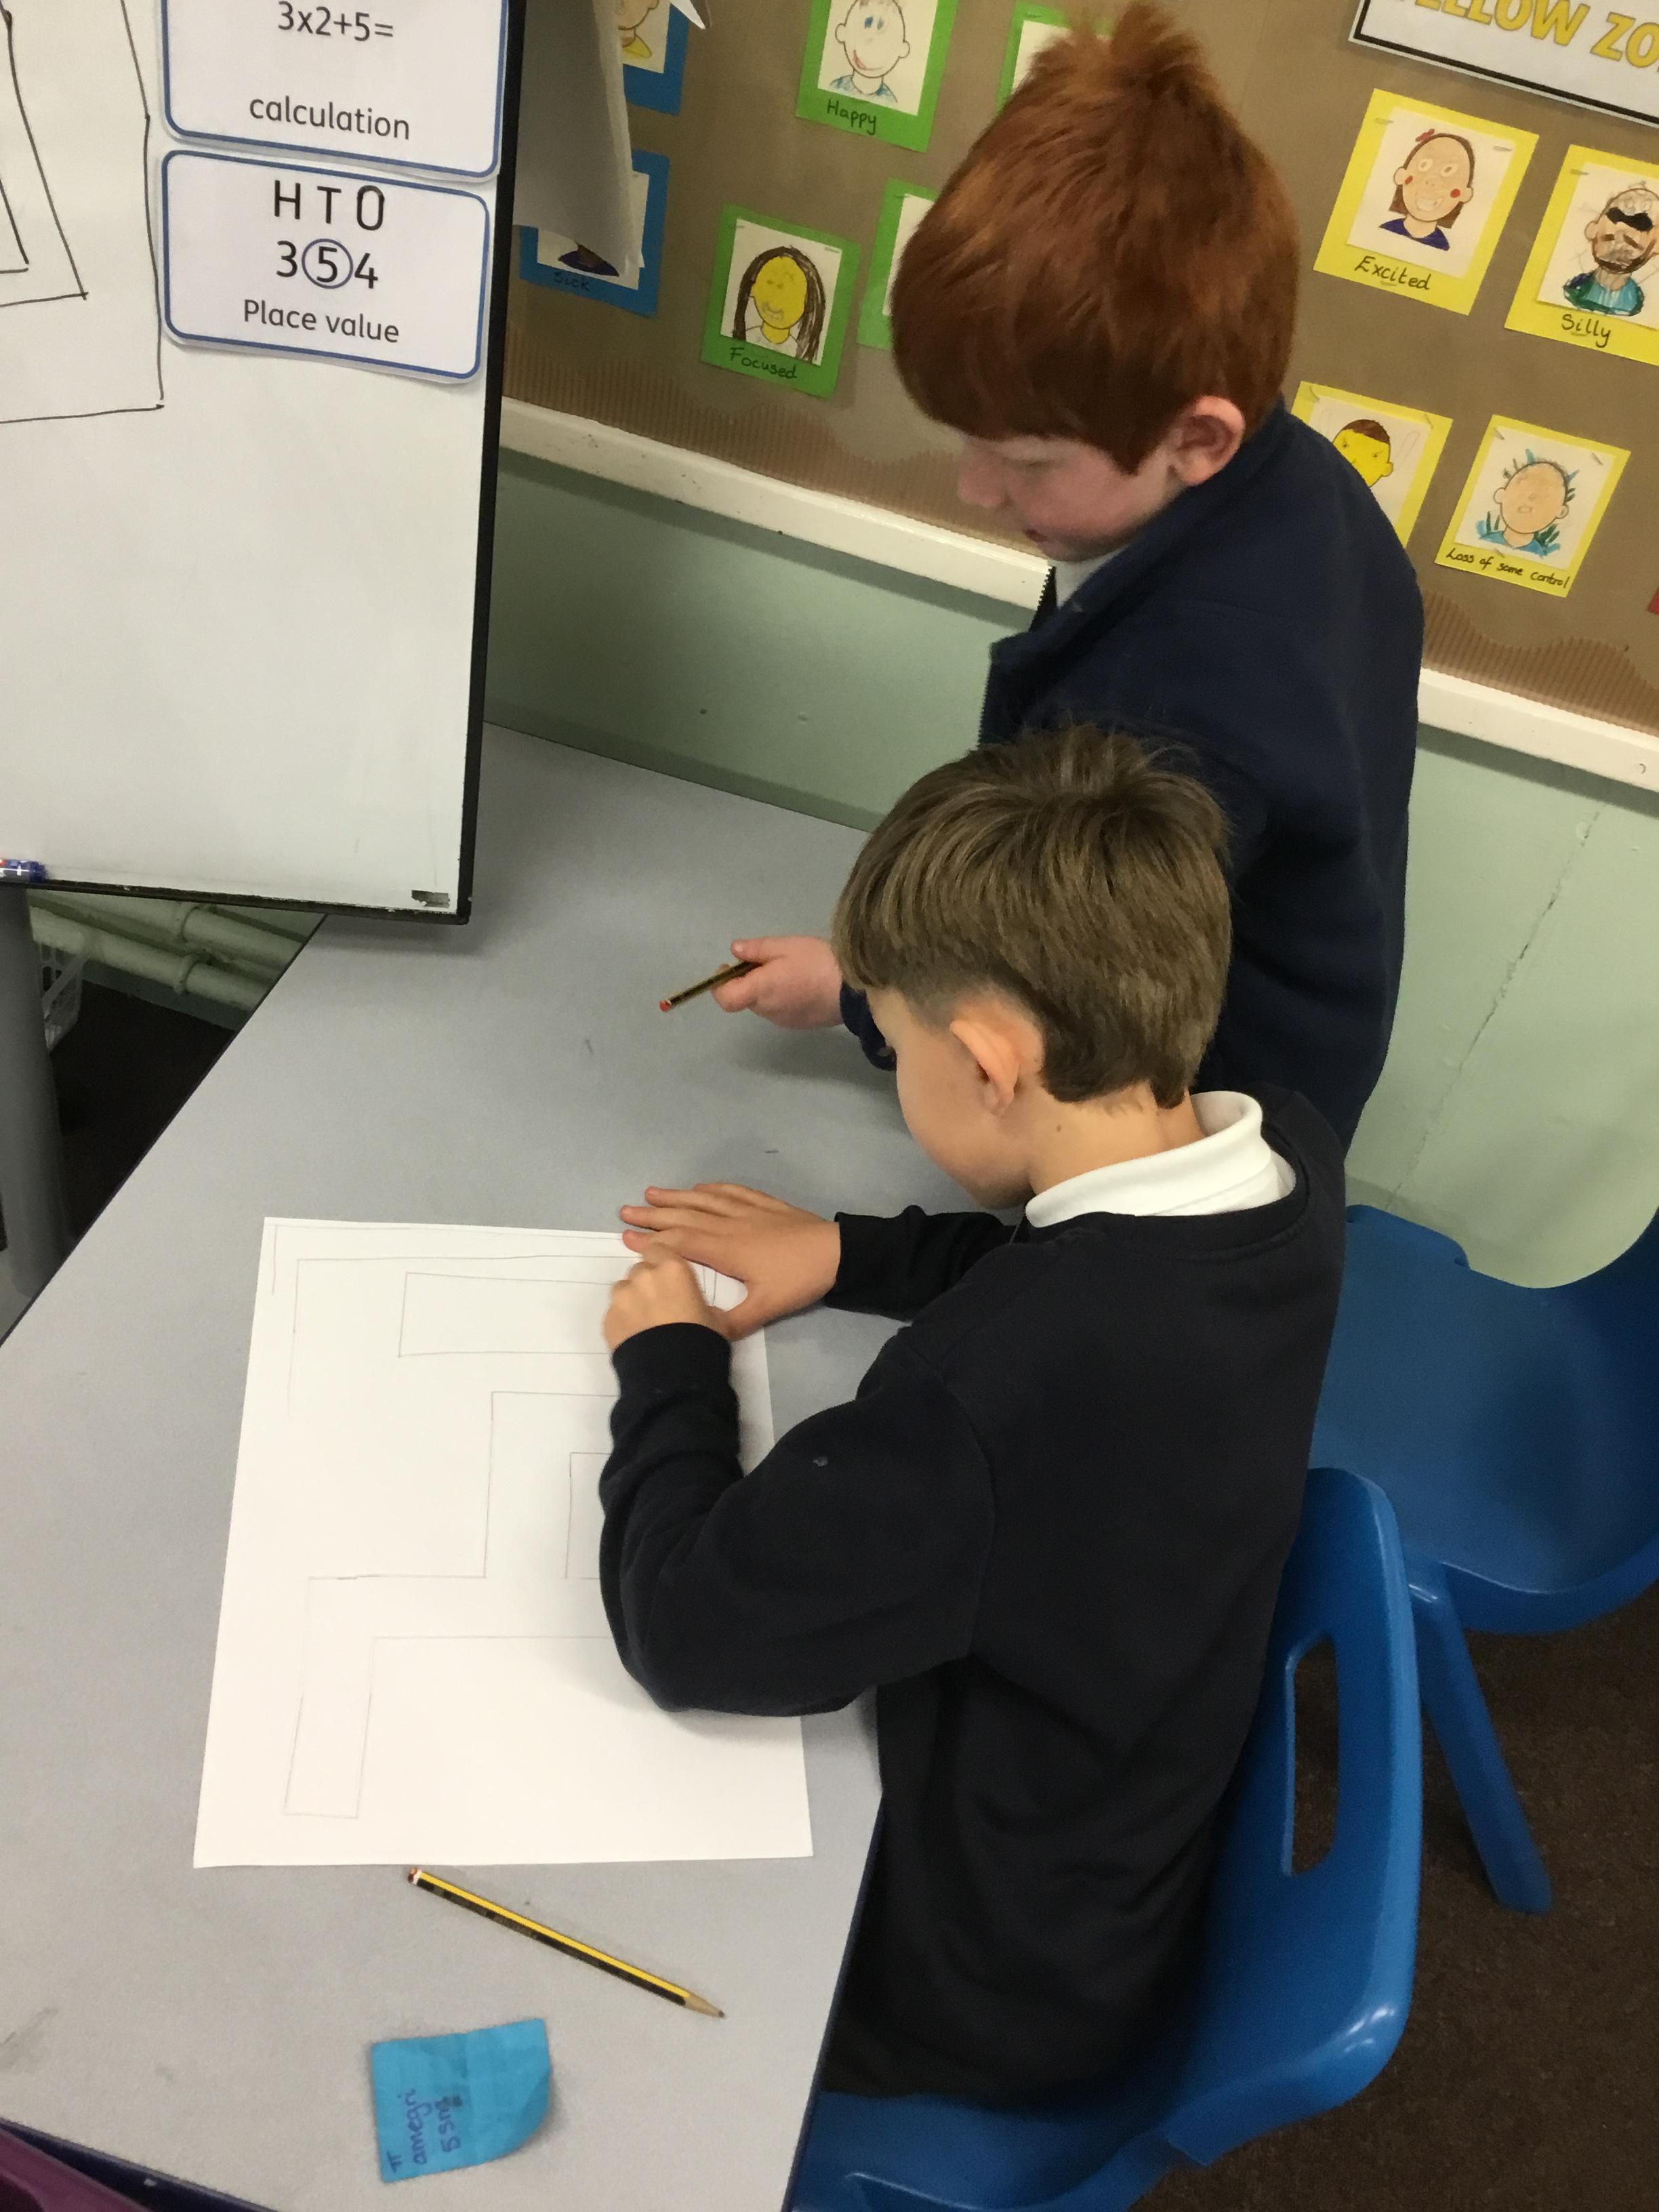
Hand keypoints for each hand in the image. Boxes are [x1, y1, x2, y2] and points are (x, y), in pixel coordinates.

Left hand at [604, 1244, 724, 1351]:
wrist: (672, 1374)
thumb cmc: (701, 1340)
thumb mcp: (716, 1319)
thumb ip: (704, 1305)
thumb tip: (699, 1310)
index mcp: (673, 1269)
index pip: (659, 1250)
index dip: (662, 1262)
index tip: (668, 1278)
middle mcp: (644, 1276)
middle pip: (640, 1270)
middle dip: (647, 1282)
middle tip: (659, 1305)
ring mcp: (622, 1297)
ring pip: (623, 1289)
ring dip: (632, 1299)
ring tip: (644, 1322)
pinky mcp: (608, 1319)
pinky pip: (614, 1312)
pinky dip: (622, 1320)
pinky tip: (634, 1337)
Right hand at [619, 1184, 840, 1337]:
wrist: (838, 1252)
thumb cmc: (799, 1279)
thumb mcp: (767, 1308)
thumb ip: (734, 1322)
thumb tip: (704, 1334)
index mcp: (726, 1249)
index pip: (681, 1242)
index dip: (652, 1241)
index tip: (626, 1238)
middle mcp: (731, 1225)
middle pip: (685, 1216)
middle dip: (653, 1215)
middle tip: (624, 1211)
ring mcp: (748, 1211)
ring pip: (704, 1200)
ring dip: (676, 1196)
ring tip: (650, 1193)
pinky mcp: (766, 1205)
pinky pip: (732, 1191)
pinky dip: (712, 1188)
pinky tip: (700, 1187)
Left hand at [711, 937, 843, 1028]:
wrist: (856, 990)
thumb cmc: (818, 963)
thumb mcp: (786, 946)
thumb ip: (757, 950)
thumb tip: (734, 951)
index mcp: (760, 991)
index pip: (725, 999)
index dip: (720, 984)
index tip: (730, 968)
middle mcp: (767, 1011)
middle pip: (747, 998)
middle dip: (751, 980)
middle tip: (771, 960)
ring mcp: (784, 1021)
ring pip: (765, 1004)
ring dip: (769, 988)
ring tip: (793, 970)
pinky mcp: (800, 1024)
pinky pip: (782, 1010)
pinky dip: (784, 997)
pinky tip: (804, 984)